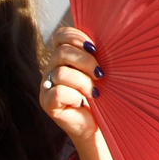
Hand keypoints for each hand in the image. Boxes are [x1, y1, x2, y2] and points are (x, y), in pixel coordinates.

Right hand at [41, 26, 103, 144]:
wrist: (97, 124)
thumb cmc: (103, 93)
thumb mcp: (101, 69)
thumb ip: (98, 54)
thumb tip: (111, 37)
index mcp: (63, 56)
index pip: (61, 35)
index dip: (76, 37)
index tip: (95, 48)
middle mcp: (51, 68)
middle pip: (61, 52)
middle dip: (86, 61)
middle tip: (100, 74)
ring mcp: (46, 85)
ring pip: (60, 73)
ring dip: (83, 82)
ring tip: (94, 92)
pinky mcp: (46, 102)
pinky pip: (58, 92)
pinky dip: (75, 96)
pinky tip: (82, 102)